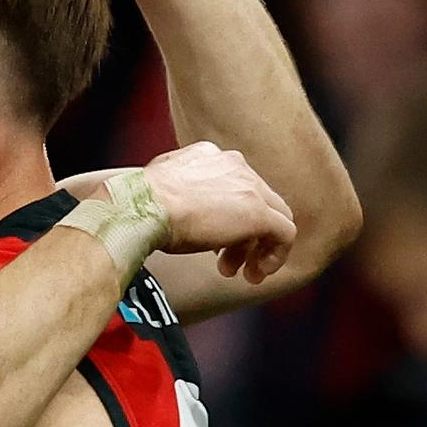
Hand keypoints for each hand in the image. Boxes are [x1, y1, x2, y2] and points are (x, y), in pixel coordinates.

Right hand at [133, 141, 295, 283]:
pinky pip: (285, 234)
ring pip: (274, 217)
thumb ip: (177, 189)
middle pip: (257, 201)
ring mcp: (249, 187)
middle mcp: (233, 165)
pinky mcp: (259, 212)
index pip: (234, 185)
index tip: (215, 239)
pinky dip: (276, 255)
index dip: (228, 216)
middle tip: (227, 260)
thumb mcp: (161, 186)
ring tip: (240, 272)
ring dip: (257, 248)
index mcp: (208, 155)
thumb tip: (178, 207)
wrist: (143, 206)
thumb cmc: (142, 202)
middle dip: (244, 235)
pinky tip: (259, 271)